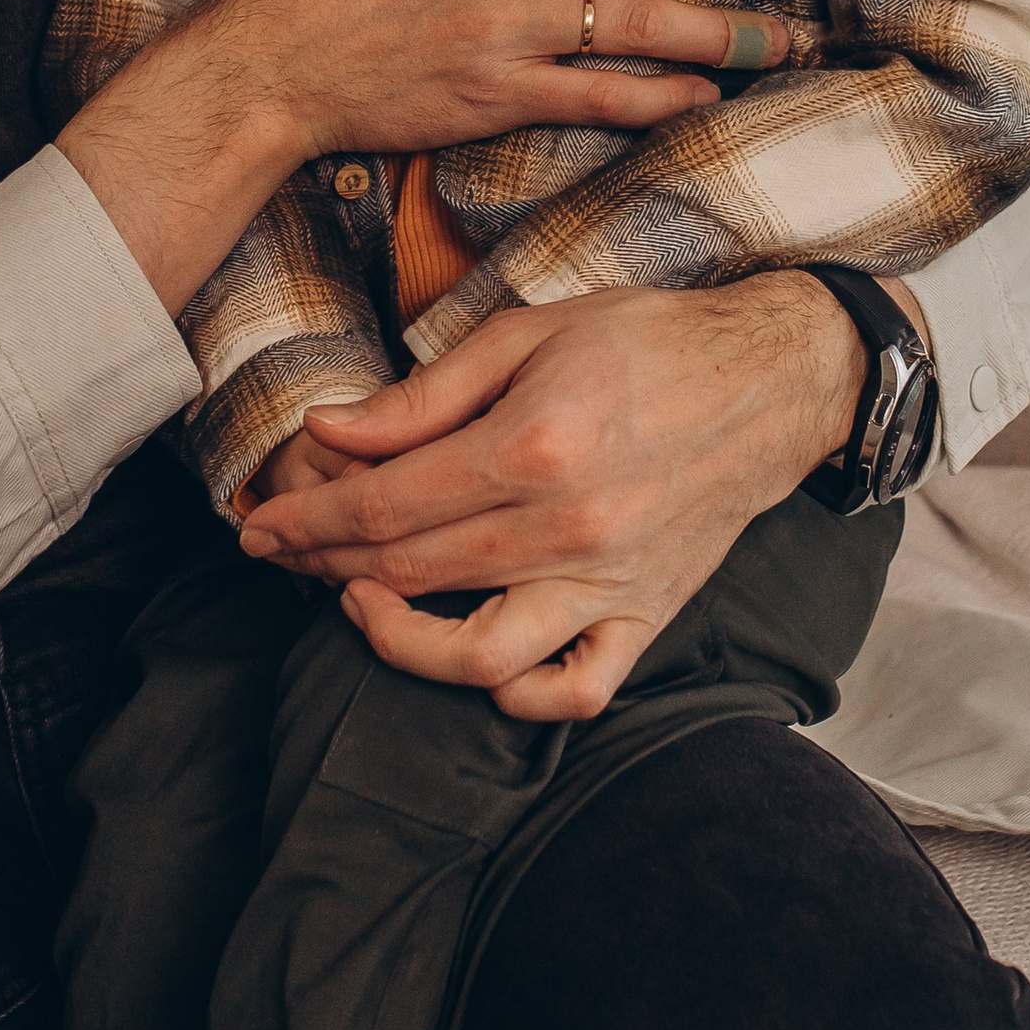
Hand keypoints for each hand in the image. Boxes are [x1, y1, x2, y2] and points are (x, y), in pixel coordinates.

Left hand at [239, 271, 865, 722]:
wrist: (768, 381)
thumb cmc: (644, 345)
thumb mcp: (525, 334)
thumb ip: (422, 394)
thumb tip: (328, 431)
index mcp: (535, 446)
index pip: (386, 505)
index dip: (307, 521)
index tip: (261, 526)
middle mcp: (571, 528)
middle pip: (413, 573)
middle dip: (325, 566)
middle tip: (281, 556)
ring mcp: (612, 584)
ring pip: (482, 657)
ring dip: (401, 643)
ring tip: (363, 600)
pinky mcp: (648, 617)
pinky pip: (575, 690)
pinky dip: (519, 695)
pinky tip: (475, 661)